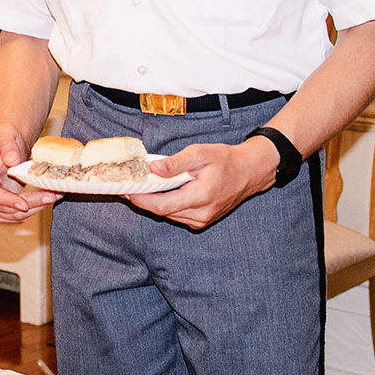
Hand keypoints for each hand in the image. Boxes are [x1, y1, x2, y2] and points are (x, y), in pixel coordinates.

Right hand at [0, 131, 50, 223]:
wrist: (11, 148)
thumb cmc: (7, 141)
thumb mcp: (7, 135)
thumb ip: (8, 146)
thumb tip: (11, 160)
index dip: (6, 200)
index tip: (24, 204)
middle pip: (3, 207)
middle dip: (29, 204)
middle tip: (50, 196)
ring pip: (12, 215)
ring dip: (34, 208)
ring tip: (52, 195)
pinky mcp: (0, 210)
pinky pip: (17, 217)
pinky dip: (33, 210)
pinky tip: (45, 199)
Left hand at [128, 137, 280, 229]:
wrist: (249, 171)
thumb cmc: (226, 160)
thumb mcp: (200, 154)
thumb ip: (175, 163)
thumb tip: (153, 169)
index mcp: (200, 197)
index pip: (160, 206)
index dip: (139, 200)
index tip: (125, 190)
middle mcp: (200, 214)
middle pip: (161, 212)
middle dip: (143, 199)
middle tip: (128, 185)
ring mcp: (202, 220)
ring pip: (168, 215)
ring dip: (154, 202)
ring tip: (142, 186)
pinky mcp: (202, 221)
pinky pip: (177, 215)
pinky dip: (167, 204)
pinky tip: (162, 192)